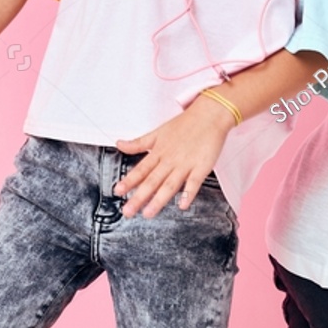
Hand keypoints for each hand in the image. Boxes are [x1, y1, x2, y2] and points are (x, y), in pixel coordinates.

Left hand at [113, 95, 233, 217]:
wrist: (209, 115)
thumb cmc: (184, 124)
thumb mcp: (158, 132)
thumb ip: (138, 143)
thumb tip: (119, 144)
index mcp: (159, 152)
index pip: (141, 169)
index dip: (129, 181)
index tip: (117, 191)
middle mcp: (170, 160)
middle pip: (152, 181)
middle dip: (139, 197)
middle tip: (128, 211)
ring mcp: (185, 164)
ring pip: (170, 185)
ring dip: (158, 200)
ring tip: (148, 213)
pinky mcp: (202, 167)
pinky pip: (194, 182)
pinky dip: (188, 194)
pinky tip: (183, 205)